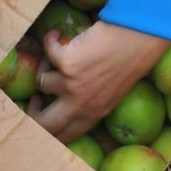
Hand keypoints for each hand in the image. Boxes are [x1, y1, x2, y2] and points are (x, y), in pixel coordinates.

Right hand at [32, 19, 170, 142]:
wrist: (138, 38)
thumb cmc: (129, 61)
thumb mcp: (113, 94)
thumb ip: (92, 103)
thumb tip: (69, 102)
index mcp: (94, 114)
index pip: (63, 135)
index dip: (47, 129)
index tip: (43, 113)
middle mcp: (80, 104)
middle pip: (43, 123)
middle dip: (32, 113)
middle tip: (33, 99)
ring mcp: (71, 85)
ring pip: (42, 82)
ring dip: (46, 67)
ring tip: (57, 54)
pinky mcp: (66, 63)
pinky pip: (47, 52)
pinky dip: (49, 40)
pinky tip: (55, 35)